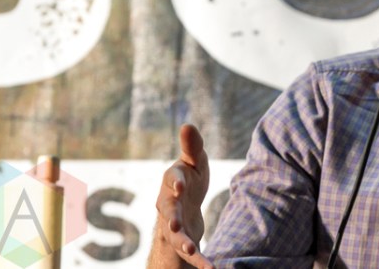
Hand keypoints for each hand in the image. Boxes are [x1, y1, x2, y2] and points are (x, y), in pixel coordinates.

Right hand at [153, 124, 213, 268]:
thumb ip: (192, 147)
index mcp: (172, 182)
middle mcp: (167, 204)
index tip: (180, 185)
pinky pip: (189, 253)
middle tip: (173, 224)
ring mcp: (172, 225)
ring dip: (182, 242)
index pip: (171, 180)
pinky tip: (212, 267)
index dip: (175, 182)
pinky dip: (200, 260)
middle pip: (167, 211)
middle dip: (170, 217)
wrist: (186, 205)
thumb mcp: (195, 162)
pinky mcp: (181, 241)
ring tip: (191, 249)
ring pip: (174, 235)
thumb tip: (187, 124)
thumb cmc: (191, 178)